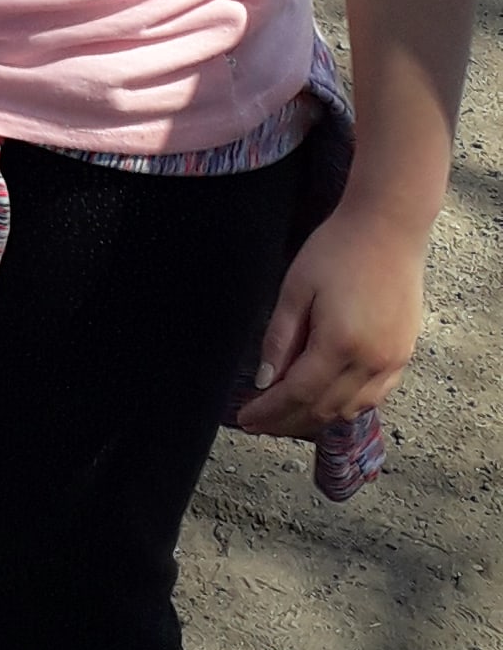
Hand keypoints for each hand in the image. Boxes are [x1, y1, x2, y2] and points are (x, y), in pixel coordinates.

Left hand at [234, 199, 429, 437]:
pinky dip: (347, 405)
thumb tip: (266, 381)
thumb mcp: (296, 288)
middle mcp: (372, 361)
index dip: (270, 411)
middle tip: (259, 423)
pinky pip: (374, 396)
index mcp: (341, 344)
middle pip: (323, 409)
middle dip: (287, 421)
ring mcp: (393, 361)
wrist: (389, 226)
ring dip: (316, 417)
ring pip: (350, 409)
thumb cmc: (338, 249)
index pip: (298, 394)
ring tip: (286, 415)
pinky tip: (326, 400)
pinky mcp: (404, 354)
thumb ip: (280, 338)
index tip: (245, 418)